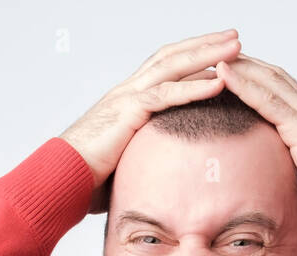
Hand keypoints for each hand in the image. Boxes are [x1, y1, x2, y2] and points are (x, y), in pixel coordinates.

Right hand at [59, 29, 242, 214]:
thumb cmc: (88, 177)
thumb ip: (146, 155)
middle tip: (235, 37)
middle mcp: (128, 91)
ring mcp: (127, 98)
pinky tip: (219, 81)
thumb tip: (166, 174)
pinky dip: (194, 87)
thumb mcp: (126, 161)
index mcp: (129, 99)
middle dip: (206, 45)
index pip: (166, 67)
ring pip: (173, 66)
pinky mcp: (127, 113)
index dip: (193, 57)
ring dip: (207, 55)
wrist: (59, 178)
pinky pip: (166, 94)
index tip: (220, 52)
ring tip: (236, 48)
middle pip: (173, 57)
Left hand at [214, 54, 296, 233]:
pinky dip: (243, 84)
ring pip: (269, 81)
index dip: (263, 79)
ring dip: (241, 67)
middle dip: (249, 65)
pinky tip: (224, 75)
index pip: (286, 92)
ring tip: (214, 57)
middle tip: (222, 55)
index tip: (240, 71)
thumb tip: (293, 190)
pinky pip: (267, 99)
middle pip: (276, 78)